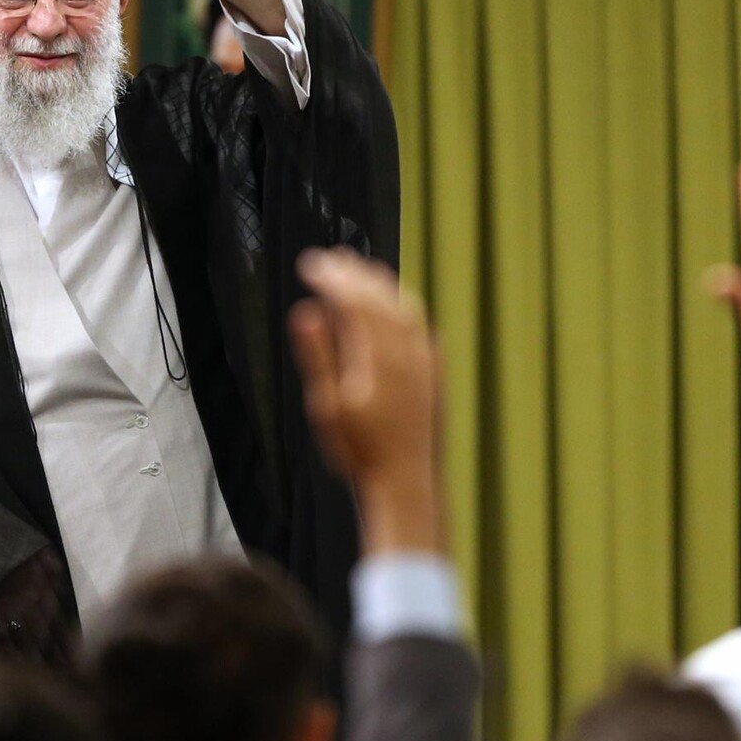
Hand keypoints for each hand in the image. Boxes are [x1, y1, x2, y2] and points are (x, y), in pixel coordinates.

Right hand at [289, 249, 444, 553]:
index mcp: (377, 355)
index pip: (353, 299)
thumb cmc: (361, 451)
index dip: (331, 277)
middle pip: (380, 295)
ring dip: (379, 284)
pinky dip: (400, 305)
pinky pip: (419, 324)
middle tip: (331, 258)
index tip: (310, 264)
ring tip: (359, 271)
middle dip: (353, 272)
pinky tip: (393, 307)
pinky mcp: (434, 372)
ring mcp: (424, 360)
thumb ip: (319, 356)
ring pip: (404, 306)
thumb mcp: (327, 407)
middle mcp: (406, 351)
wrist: (407, 482)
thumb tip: (306, 312)